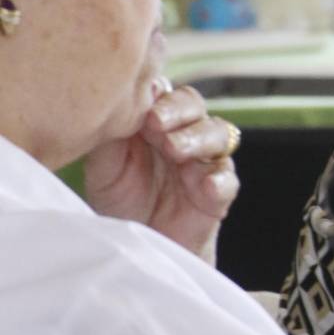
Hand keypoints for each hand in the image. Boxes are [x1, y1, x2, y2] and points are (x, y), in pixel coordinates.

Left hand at [82, 81, 239, 264]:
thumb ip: (109, 135)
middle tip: (155, 124)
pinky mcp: (217, 194)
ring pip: (218, 134)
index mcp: (155, 121)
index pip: (164, 91)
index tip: (140, 105)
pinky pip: (229, 181)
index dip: (156, 94)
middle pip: (194, 104)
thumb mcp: (103, 166)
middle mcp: (184, 133)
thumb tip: (110, 103)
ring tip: (175, 150)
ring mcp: (204, 162)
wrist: (138, 243)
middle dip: (177, 110)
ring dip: (198, 138)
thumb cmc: (120, 199)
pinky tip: (206, 185)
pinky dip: (220, 180)